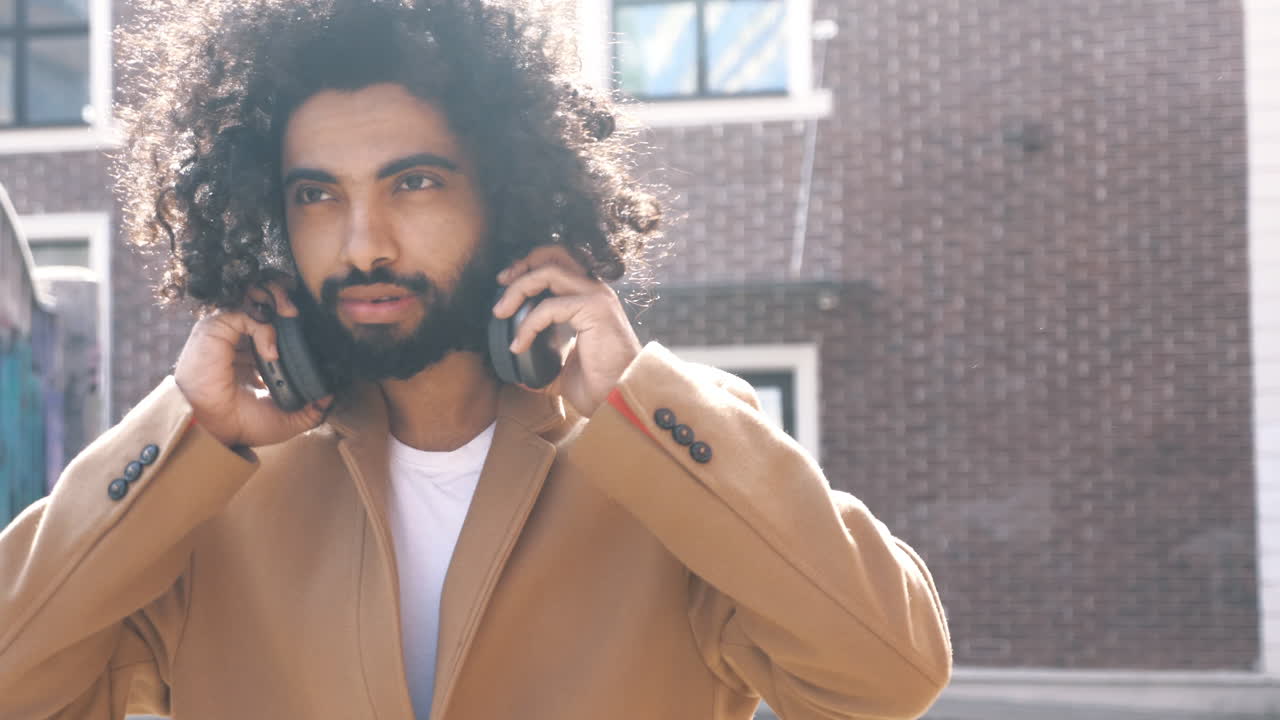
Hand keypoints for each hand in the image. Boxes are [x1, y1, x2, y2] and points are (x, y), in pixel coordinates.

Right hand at [174, 283, 331, 448]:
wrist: (216, 431)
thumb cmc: (242, 424)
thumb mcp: (287, 419)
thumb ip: (311, 410)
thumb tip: (330, 398)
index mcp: (255, 355)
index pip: (277, 325)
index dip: (295, 321)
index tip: (316, 324)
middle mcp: (240, 340)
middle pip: (266, 304)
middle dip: (287, 302)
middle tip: (304, 313)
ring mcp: (227, 332)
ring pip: (253, 299)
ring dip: (277, 301)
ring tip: (293, 314)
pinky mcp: (215, 329)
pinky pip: (244, 315)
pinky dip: (264, 329)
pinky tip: (272, 353)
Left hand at [493, 246, 641, 415]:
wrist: (620, 398)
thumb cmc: (600, 384)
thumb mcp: (564, 368)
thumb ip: (546, 363)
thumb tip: (523, 376)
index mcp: (589, 297)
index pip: (558, 263)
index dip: (529, 267)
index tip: (506, 284)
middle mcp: (594, 290)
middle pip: (553, 255)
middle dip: (522, 265)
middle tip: (502, 283)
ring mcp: (596, 296)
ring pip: (548, 271)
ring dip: (519, 288)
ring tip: (501, 312)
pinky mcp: (594, 309)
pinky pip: (548, 307)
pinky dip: (527, 324)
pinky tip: (518, 345)